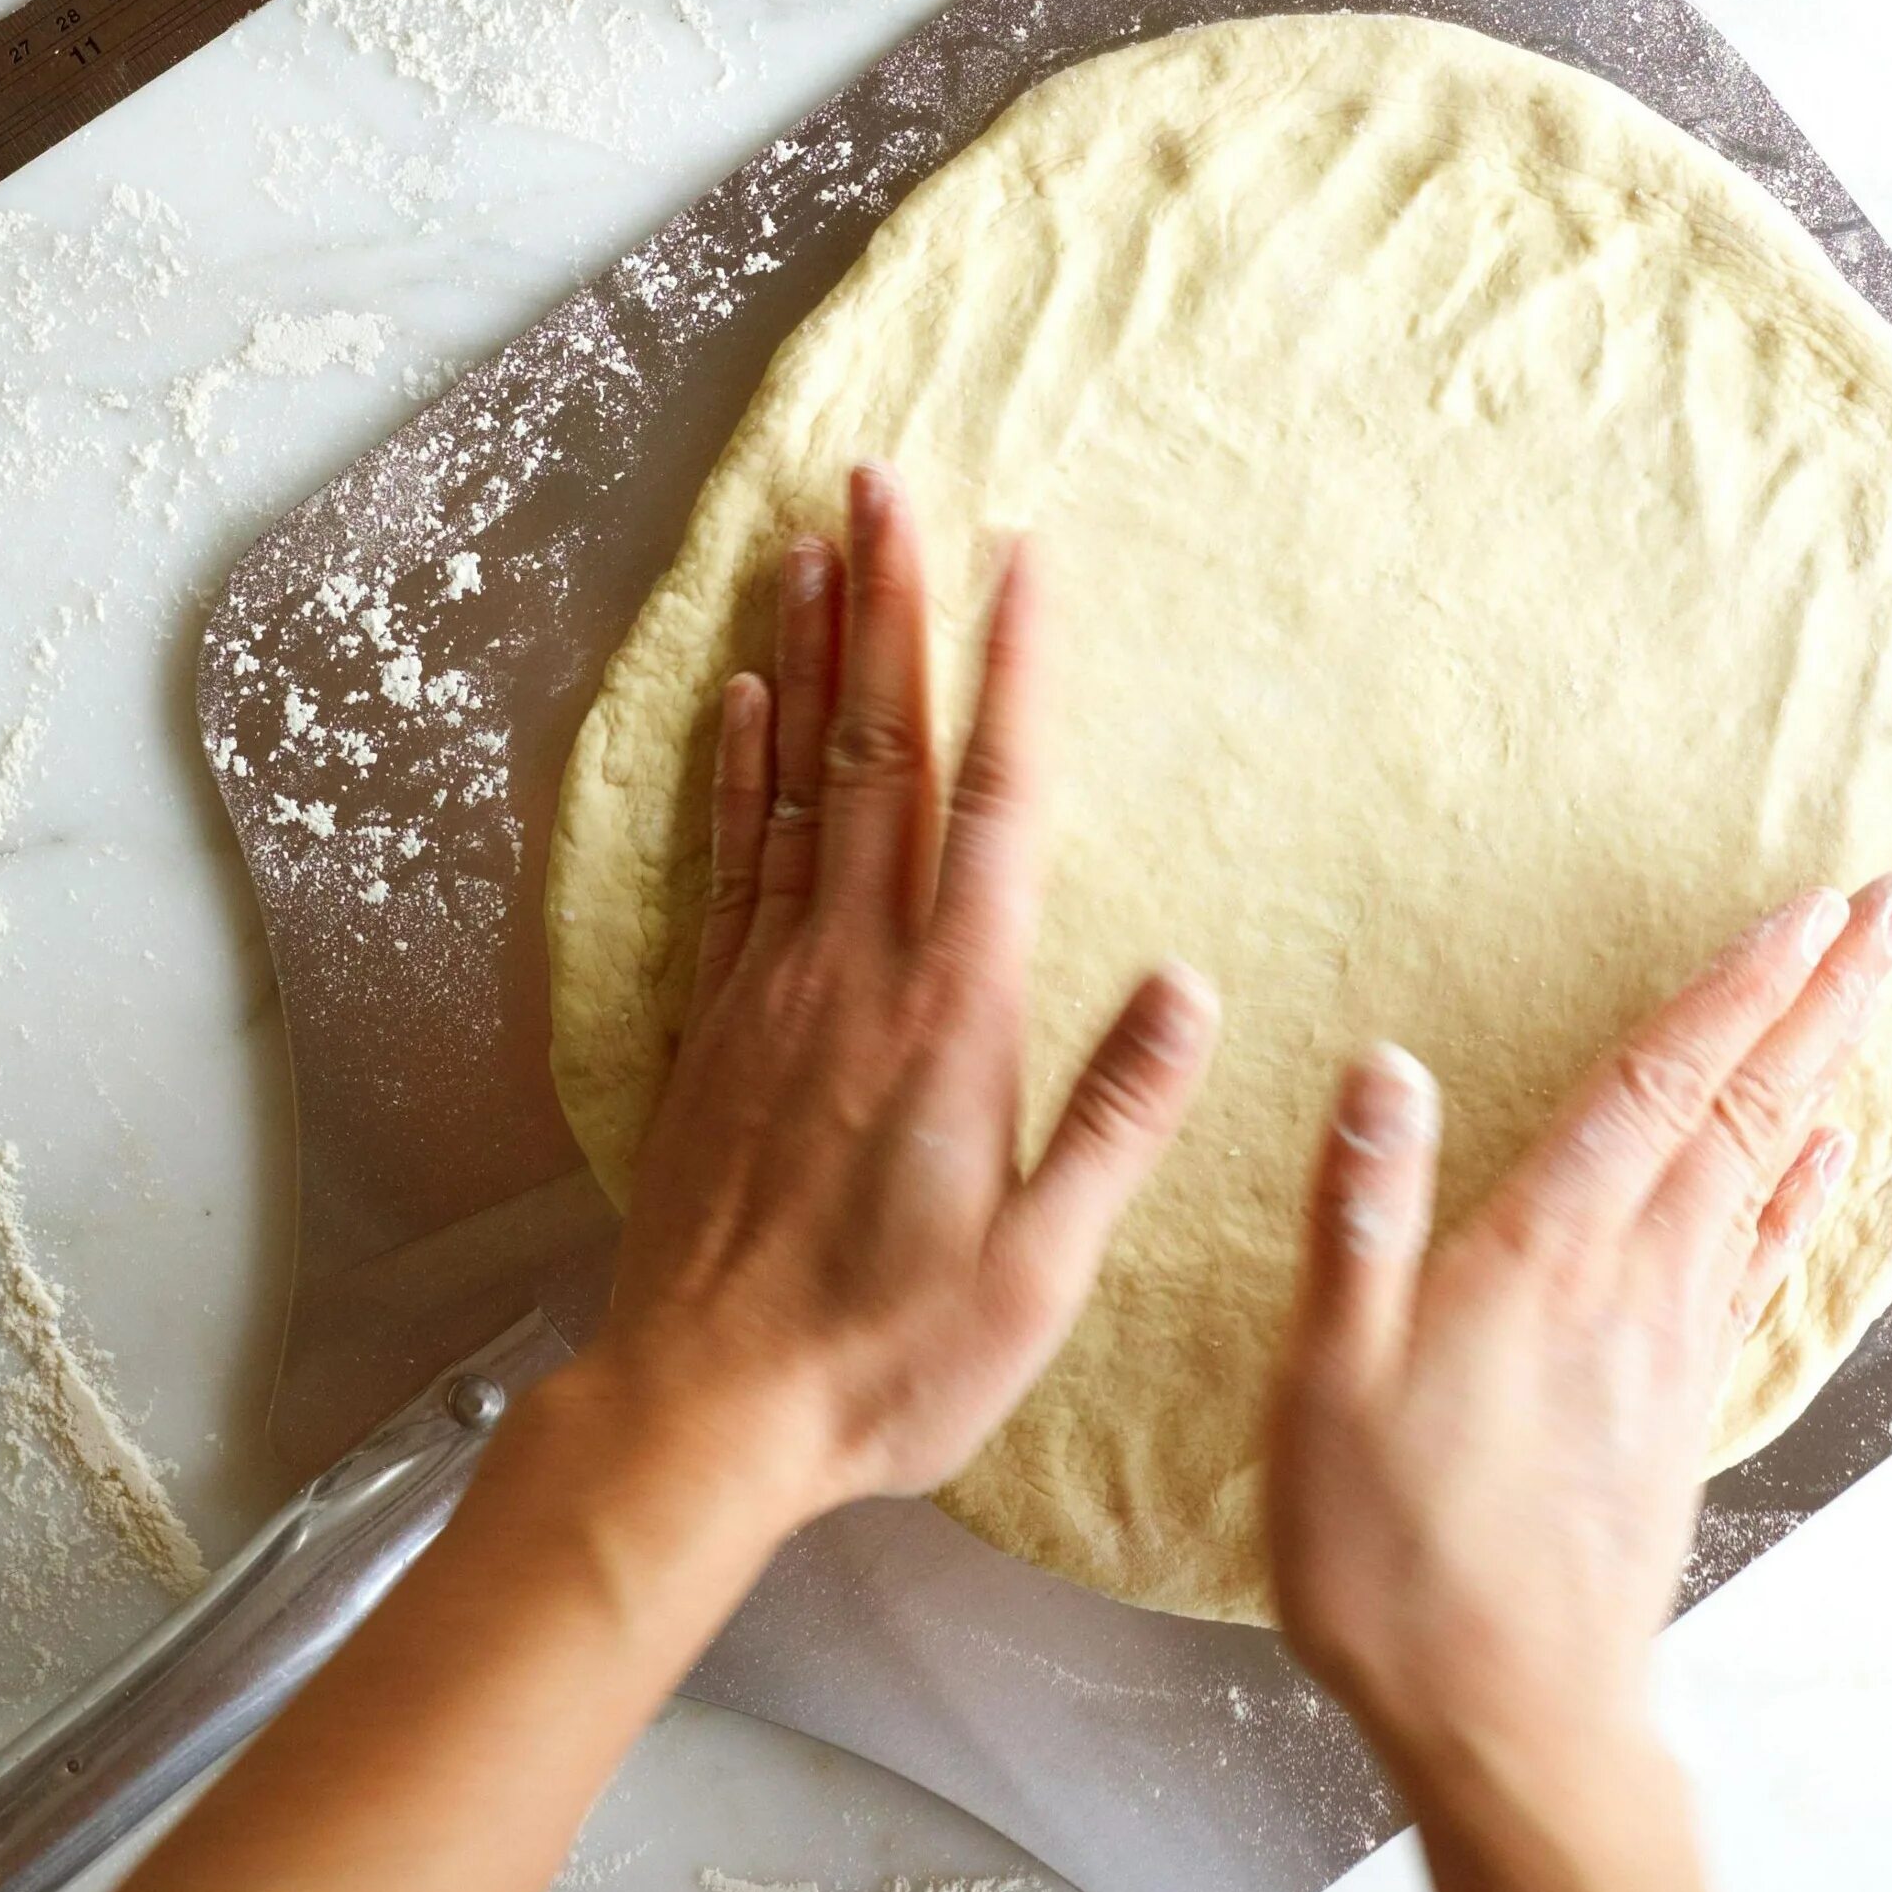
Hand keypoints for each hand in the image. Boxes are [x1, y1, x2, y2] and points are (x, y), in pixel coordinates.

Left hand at [581, 461, 1219, 1522]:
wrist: (704, 1409)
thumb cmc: (887, 1356)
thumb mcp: (1040, 1269)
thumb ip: (1114, 1118)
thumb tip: (1187, 985)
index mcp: (953, 1017)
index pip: (993, 804)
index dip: (1012, 671)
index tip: (1022, 556)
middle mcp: (855, 973)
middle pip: (879, 751)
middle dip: (887, 605)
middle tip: (880, 482)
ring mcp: (772, 989)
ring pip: (794, 784)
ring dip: (807, 657)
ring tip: (810, 543)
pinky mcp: (714, 1026)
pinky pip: (728, 863)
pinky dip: (735, 770)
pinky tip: (738, 700)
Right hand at [1266, 872, 1891, 1891]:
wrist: (1507, 1714)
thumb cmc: (1397, 1554)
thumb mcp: (1330, 1379)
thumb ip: (1365, 1216)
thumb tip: (1385, 1066)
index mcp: (1542, 1257)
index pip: (1659, 1088)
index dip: (1735, 989)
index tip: (1812, 904)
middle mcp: (1632, 1283)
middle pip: (1749, 1109)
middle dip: (1825, 997)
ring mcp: (1669, 1346)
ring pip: (1765, 1173)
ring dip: (1822, 1069)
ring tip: (1869, 992)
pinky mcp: (1678, 1404)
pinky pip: (1759, 1265)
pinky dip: (1799, 1194)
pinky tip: (1824, 1159)